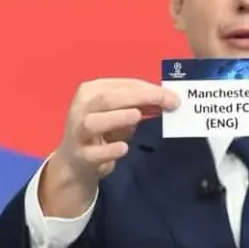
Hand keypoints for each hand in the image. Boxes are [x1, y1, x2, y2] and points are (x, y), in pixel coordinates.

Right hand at [53, 78, 179, 183]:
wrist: (76, 162)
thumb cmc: (102, 130)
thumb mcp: (119, 113)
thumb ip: (139, 105)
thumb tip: (168, 99)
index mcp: (91, 91)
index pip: (121, 85)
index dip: (148, 88)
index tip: (172, 95)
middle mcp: (81, 109)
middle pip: (107, 98)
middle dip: (140, 98)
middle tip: (167, 102)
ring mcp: (78, 133)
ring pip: (93, 122)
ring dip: (117, 118)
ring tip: (137, 116)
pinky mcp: (80, 157)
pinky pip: (93, 153)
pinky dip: (109, 150)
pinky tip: (124, 148)